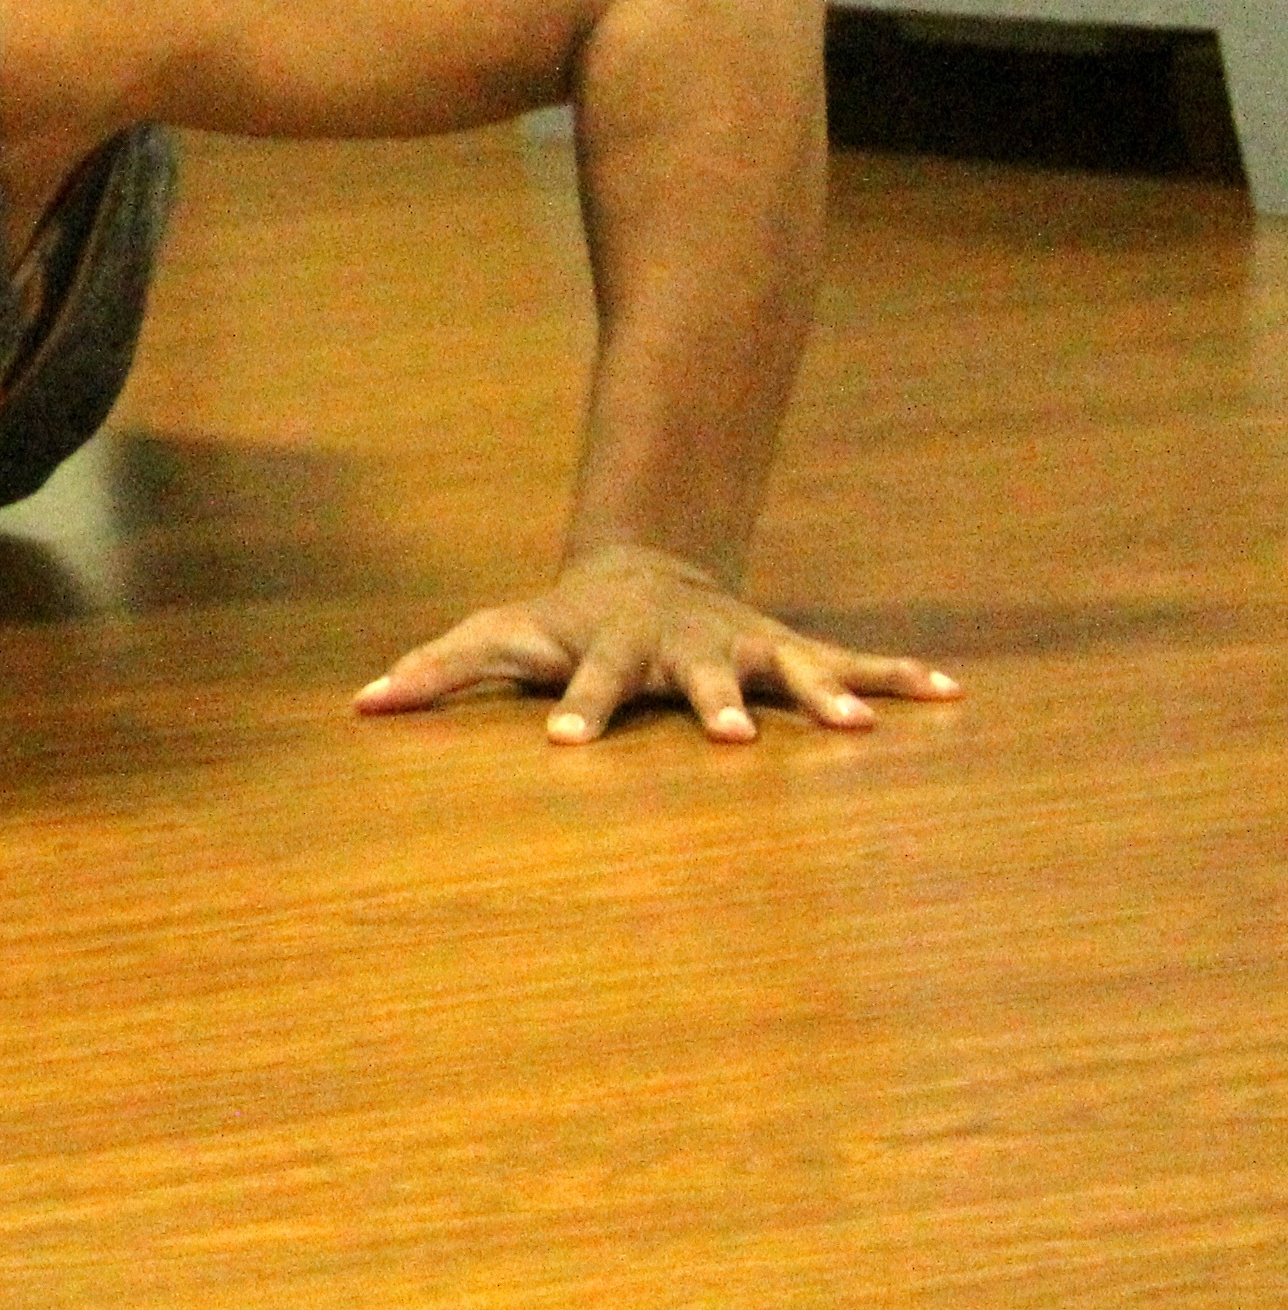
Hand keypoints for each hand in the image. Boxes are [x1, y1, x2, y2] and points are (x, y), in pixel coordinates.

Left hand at [353, 544, 961, 743]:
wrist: (640, 564)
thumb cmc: (557, 619)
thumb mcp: (494, 637)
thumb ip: (432, 672)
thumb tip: (358, 706)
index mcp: (608, 652)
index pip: (585, 684)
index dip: (575, 712)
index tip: (564, 745)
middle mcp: (681, 648)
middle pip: (698, 679)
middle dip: (716, 707)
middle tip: (731, 741)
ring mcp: (738, 646)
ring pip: (786, 667)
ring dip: (822, 693)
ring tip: (862, 726)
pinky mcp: (784, 650)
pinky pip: (846, 661)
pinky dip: (896, 676)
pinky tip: (950, 692)